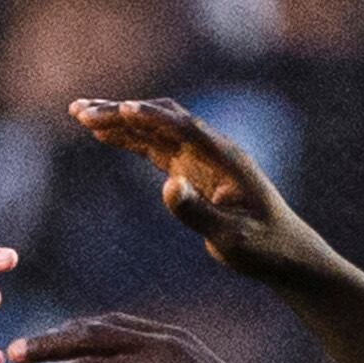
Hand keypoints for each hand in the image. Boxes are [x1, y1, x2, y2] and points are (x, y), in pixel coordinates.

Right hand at [71, 98, 338, 288]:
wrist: (284, 253)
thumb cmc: (263, 248)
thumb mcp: (231, 237)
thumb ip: (198, 212)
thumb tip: (167, 186)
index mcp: (224, 159)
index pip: (184, 128)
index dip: (153, 117)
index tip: (123, 109)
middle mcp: (211, 150)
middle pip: (162, 119)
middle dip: (122, 112)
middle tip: (80, 110)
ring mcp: (199, 158)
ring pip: (154, 129)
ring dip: (119, 119)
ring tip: (79, 113)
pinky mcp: (190, 170)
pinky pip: (154, 146)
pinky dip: (128, 138)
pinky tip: (103, 134)